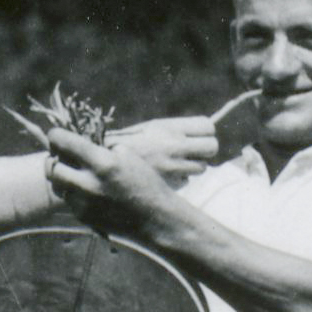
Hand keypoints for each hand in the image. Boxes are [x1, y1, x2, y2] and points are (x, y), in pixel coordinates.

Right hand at [102, 113, 229, 185]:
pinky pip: (185, 181)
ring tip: (173, 164)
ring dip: (191, 166)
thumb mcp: (147, 129)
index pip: (207, 126)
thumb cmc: (123, 144)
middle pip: (211, 147)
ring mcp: (173, 168)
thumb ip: (173, 130)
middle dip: (205, 151)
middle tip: (193, 152)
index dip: (206, 132)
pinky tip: (163, 177)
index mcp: (168, 128)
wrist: (100, 165)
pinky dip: (178, 179)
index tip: (199, 136)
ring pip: (200, 168)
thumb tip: (202, 132)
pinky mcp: (168, 185)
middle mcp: (174, 147)